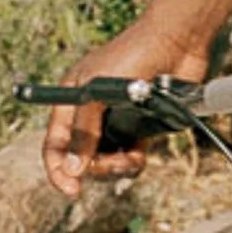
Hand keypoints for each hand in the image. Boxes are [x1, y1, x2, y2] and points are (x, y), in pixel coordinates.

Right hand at [38, 16, 215, 194]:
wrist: (177, 42)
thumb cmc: (133, 55)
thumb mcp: (97, 91)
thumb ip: (83, 130)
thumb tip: (72, 168)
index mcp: (72, 100)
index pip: (55, 143)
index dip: (58, 168)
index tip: (71, 190)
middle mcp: (91, 113)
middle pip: (82, 158)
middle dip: (97, 167)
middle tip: (116, 163)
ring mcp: (116, 121)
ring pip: (107, 160)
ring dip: (117, 166)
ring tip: (132, 159)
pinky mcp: (141, 126)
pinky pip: (131, 155)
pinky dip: (134, 160)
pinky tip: (141, 154)